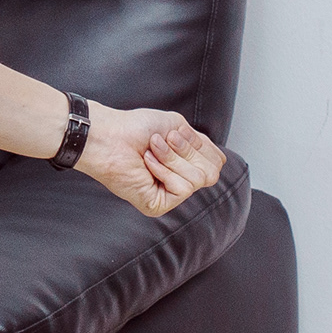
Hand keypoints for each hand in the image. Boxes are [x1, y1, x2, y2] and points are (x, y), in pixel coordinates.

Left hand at [74, 102, 224, 219]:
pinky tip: (147, 164)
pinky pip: (182, 189)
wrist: (112, 135)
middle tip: (163, 141)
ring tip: (152, 150)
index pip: (216, 163)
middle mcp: (178, 181)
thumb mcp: (178, 126)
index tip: (177, 134)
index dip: (202, 147)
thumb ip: (202, 144)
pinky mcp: (157, 206)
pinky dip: (164, 170)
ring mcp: (168, 196)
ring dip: (173, 158)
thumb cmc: (137, 128)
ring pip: (198, 180)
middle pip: (212, 173)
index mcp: (184, 164)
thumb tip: (220, 162)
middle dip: (188, 151)